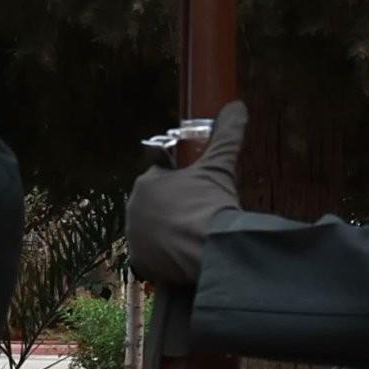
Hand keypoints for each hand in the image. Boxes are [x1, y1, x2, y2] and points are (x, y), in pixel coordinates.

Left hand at [125, 99, 244, 286]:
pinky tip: (185, 253)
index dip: (180, 180)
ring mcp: (134, 237)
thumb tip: (236, 107)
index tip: (197, 187)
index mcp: (146, 183)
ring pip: (153, 230)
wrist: (211, 247)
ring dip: (170, 230)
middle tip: (199, 211)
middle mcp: (132, 209)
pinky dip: (166, 255)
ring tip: (195, 233)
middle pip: (155, 204)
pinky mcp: (141, 262)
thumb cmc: (210, 202)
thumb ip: (227, 135)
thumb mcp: (220, 165)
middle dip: (174, 206)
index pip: (160, 175)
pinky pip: (152, 256)